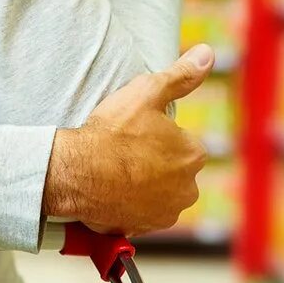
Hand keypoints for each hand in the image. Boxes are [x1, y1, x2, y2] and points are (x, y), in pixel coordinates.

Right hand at [43, 45, 212, 236]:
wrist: (76, 171)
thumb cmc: (111, 132)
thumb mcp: (146, 92)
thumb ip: (181, 75)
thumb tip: (206, 54)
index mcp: (193, 154)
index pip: (182, 143)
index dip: (157, 137)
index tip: (135, 134)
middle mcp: (188, 188)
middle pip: (173, 171)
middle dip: (155, 164)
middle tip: (124, 153)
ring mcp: (166, 212)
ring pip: (159, 194)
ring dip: (144, 186)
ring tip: (116, 173)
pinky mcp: (143, 228)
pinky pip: (141, 214)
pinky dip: (130, 205)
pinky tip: (112, 191)